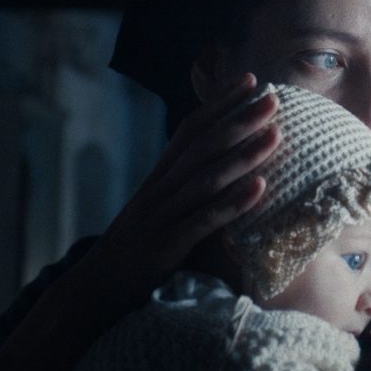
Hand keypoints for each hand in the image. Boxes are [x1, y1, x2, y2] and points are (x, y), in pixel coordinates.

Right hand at [81, 72, 280, 301]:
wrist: (93, 288)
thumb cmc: (134, 250)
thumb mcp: (156, 209)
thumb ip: (182, 188)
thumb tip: (218, 169)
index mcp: (159, 176)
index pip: (191, 129)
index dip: (221, 104)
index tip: (251, 81)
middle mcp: (160, 188)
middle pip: (204, 145)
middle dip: (240, 119)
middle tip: (275, 98)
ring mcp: (162, 215)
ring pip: (207, 177)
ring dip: (244, 154)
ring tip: (276, 134)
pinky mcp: (167, 245)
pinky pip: (205, 220)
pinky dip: (234, 203)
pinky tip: (261, 188)